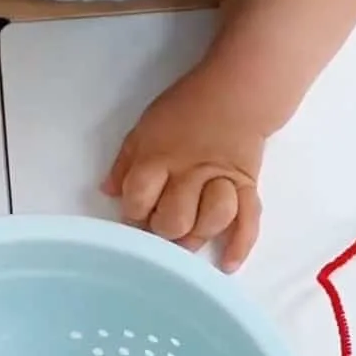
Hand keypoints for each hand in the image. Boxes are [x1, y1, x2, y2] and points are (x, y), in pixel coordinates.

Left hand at [101, 65, 264, 270]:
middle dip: (165, 229)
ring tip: (189, 237)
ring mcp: (222, 181)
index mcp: (158, 157)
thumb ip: (125, 161)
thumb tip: (107, 192)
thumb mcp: (145, 127)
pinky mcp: (248, 186)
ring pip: (211, 221)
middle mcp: (190, 172)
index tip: (136, 213)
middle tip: (164, 225)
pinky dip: (239, 245)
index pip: (137, 198)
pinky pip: (248, 220)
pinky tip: (227, 265)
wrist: (237, 91)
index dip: (133, 212)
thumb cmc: (185, 109)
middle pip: (174, 218)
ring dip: (198, 235)